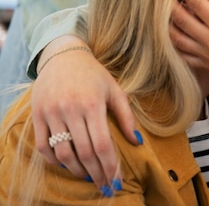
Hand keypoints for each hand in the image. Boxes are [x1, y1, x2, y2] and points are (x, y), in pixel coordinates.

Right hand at [31, 35, 138, 190]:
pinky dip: (55, 160)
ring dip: (77, 170)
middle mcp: (71, 109)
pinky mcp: (38, 115)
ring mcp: (52, 113)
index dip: (110, 166)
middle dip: (97, 173)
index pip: (102, 144)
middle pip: (84, 153)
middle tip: (106, 185)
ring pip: (63, 152)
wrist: (63, 56)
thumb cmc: (94, 74)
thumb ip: (126, 116)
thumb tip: (137, 141)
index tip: (117, 180)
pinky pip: (43, 146)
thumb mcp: (115, 90)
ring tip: (89, 176)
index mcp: (93, 104)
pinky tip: (68, 164)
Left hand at [171, 0, 208, 100]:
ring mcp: (208, 56)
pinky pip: (183, 56)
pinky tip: (174, 34)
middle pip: (181, 20)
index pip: (196, 3)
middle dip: (169, 5)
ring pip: (177, 40)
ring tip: (163, 12)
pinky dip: (174, 44)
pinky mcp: (208, 66)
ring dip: (168, 24)